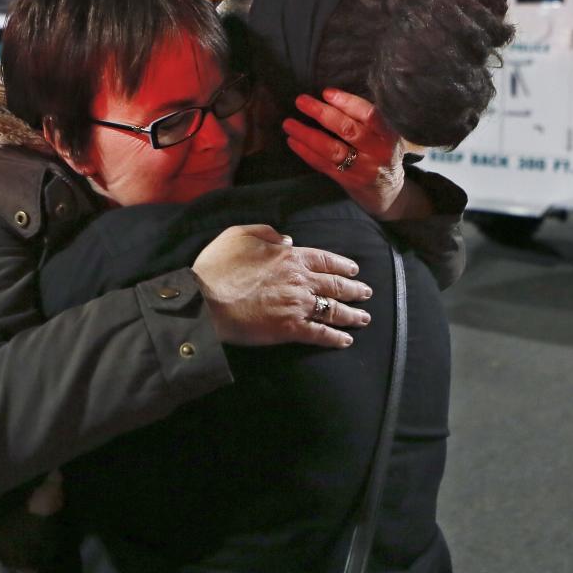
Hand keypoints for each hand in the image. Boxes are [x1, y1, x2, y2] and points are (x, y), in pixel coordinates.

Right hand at [192, 224, 371, 348]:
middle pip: (335, 284)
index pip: (325, 259)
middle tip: (366, 293)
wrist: (206, 300)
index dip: (342, 264)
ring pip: (333, 309)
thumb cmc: (218, 267)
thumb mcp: (239, 234)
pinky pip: (320, 334)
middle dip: (354, 289)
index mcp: (290, 257)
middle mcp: (300, 280)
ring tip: (364, 318)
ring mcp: (297, 305)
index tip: (354, 269)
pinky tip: (345, 340)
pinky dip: (335, 338)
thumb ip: (266, 232)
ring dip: (352, 314)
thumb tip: (288, 239)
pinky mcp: (290, 329)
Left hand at [283, 89, 407, 218]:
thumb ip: (366, 120)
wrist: (388, 192)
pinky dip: (306, 152)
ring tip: (289, 124)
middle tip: (301, 101)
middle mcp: (377, 152)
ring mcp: (362, 169)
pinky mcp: (347, 181)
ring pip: (332, 150)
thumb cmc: (382, 153)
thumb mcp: (384, 135)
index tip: (326, 93)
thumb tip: (331, 97)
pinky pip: (323, 165)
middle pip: (348, 130)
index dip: (347, 102)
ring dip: (308, 135)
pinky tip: (293, 141)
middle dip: (322, 114)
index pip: (369, 114)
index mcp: (388, 135)